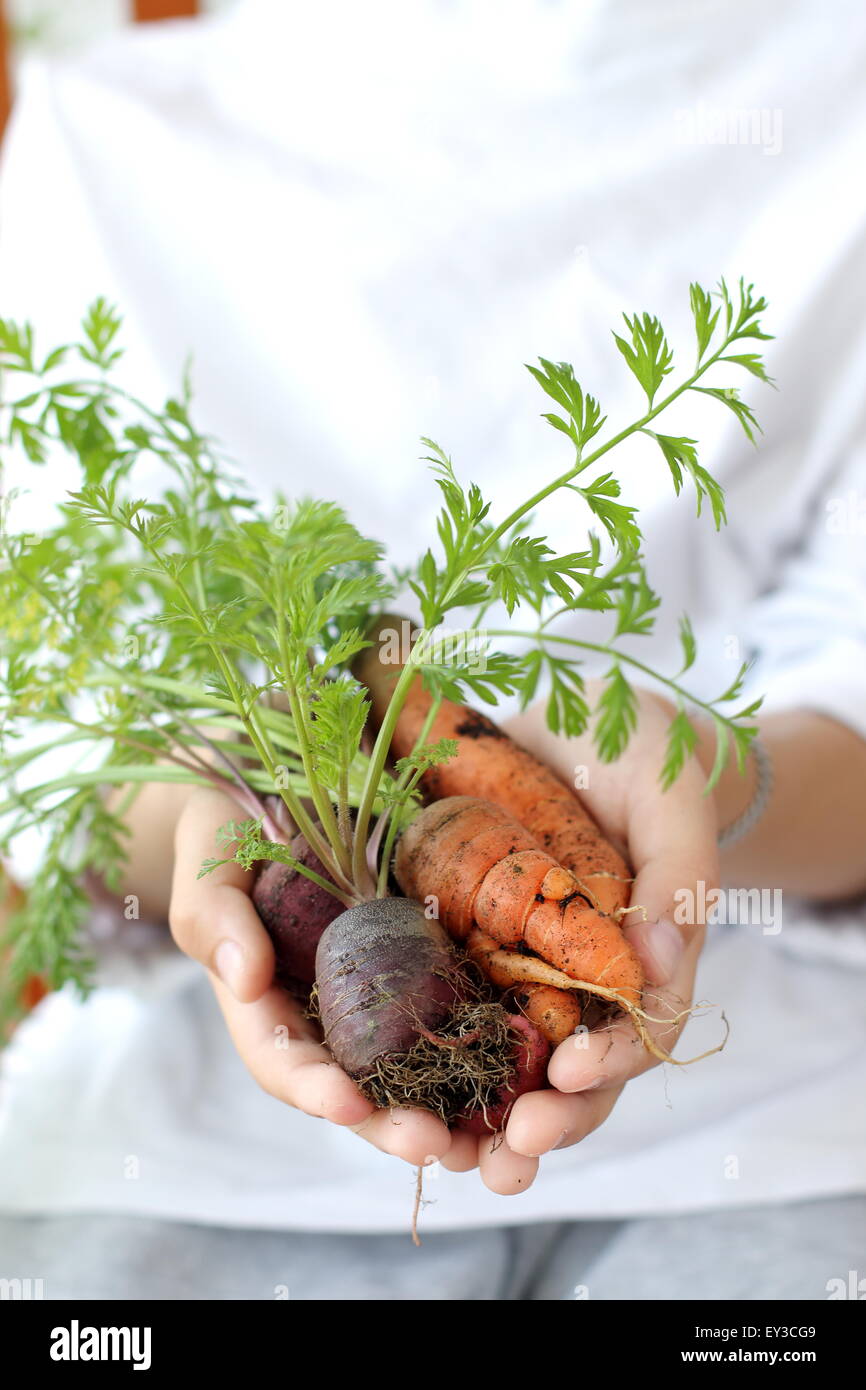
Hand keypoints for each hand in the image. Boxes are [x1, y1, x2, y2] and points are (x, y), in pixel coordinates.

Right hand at [168, 787, 479, 1174]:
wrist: (275, 792)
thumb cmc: (228, 833)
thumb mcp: (210, 864)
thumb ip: (217, 918)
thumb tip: (246, 977)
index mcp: (262, 1004)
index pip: (282, 1060)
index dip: (313, 1088)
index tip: (348, 1105)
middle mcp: (320, 1016)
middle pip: (352, 1088)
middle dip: (389, 1125)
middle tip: (433, 1145)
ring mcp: (370, 999)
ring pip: (406, 1072)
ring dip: (443, 1113)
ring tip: (482, 1143)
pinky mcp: (417, 971)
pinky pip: (447, 1020)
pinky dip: (478, 1056)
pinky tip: (518, 1078)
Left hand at [476, 682, 718, 1185]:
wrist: (580, 725)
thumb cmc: (645, 761)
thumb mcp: (672, 800)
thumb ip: (678, 875)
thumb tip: (657, 956)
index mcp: (646, 958)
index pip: (641, 1029)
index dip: (613, 1058)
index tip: (571, 1072)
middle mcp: (584, 979)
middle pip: (575, 1071)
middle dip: (548, 1118)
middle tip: (514, 1148)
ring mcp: (523, 967)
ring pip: (509, 1062)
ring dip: (482, 1118)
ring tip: (447, 1156)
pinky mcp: (466, 943)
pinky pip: (448, 1010)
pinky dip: (426, 1056)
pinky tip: (385, 1090)